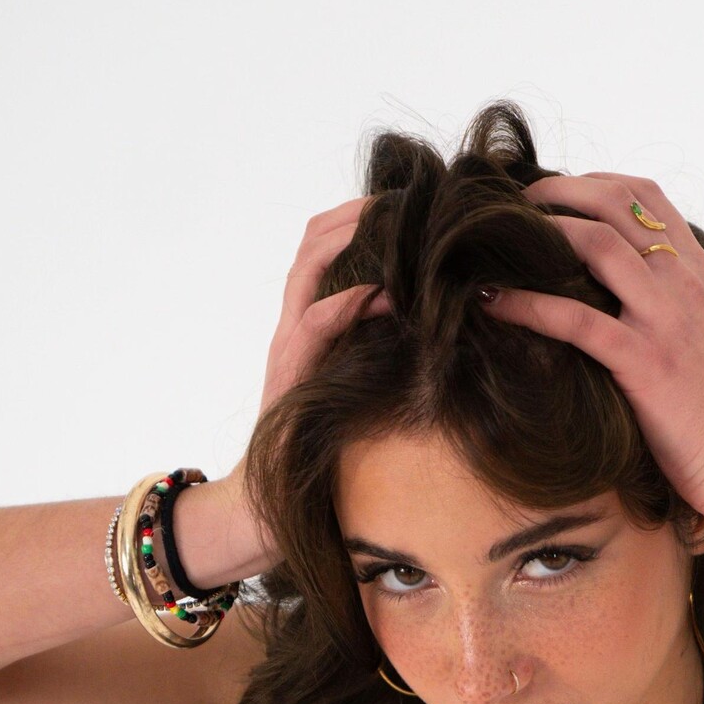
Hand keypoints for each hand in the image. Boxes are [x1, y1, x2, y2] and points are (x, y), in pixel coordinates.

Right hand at [226, 195, 390, 534]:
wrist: (267, 507)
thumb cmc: (320, 455)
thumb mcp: (357, 389)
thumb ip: (379, 353)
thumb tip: (437, 326)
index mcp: (310, 323)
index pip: (325, 246)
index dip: (362, 216)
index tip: (409, 202)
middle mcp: (293, 325)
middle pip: (313, 241)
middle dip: (358, 210)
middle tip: (408, 196)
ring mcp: (287, 348)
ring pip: (308, 269)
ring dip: (350, 238)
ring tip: (394, 222)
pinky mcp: (289, 377)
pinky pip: (313, 326)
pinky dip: (347, 303)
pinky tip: (386, 293)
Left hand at [478, 172, 703, 523]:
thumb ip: (678, 301)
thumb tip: (631, 292)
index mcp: (699, 271)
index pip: (645, 196)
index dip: (591, 182)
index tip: (555, 194)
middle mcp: (683, 283)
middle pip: (615, 203)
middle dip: (556, 191)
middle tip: (515, 204)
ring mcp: (664, 319)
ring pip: (597, 243)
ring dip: (541, 231)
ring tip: (500, 238)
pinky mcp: (643, 362)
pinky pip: (575, 319)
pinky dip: (526, 305)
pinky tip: (491, 302)